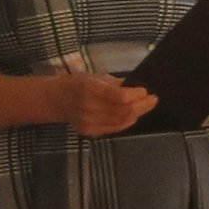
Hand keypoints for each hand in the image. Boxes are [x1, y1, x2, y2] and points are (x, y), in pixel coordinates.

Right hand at [37, 68, 158, 136]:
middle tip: (153, 99)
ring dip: (136, 114)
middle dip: (142, 106)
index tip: (145, 91)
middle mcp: (89, 107)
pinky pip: (114, 128)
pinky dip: (126, 122)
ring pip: (121, 122)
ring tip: (145, 107)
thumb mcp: (94, 76)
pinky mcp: (90, 132)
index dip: (136, 95)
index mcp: (89, 89)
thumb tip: (135, 88)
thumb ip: (115, 84)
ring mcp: (89, 122)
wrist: (55, 100)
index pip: (120, 97)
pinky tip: (132, 116)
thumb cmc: (76, 83)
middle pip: (123, 111)